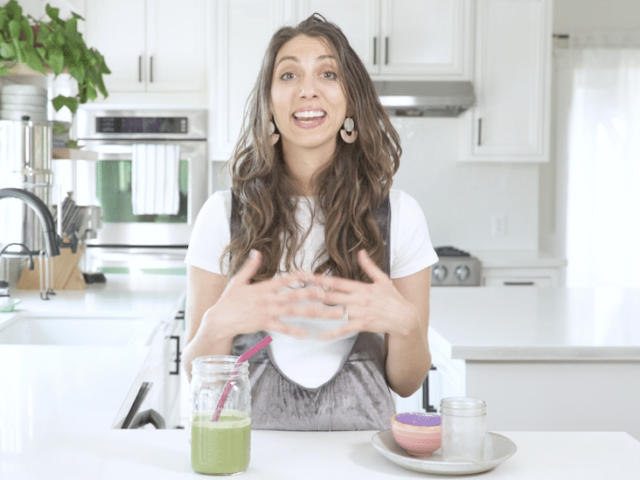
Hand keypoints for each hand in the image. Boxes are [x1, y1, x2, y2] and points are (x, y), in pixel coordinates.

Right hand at [202, 250, 342, 338]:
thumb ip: (250, 267)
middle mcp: (267, 299)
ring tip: (325, 313)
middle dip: (312, 294)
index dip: (299, 276)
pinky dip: (295, 331)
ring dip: (310, 312)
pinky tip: (308, 334)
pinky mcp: (264, 324)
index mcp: (263, 287)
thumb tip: (256, 252)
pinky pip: (282, 328)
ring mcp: (266, 312)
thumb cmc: (229, 300)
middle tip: (329, 294)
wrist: (218, 320)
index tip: (313, 274)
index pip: (284, 279)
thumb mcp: (238, 280)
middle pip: (294, 295)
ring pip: (292, 312)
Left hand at [311, 249, 418, 339]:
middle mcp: (357, 299)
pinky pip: (344, 329)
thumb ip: (369, 266)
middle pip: (331, 296)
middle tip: (298, 293)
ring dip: (318, 312)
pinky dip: (332, 332)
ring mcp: (359, 312)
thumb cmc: (393, 299)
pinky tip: (321, 335)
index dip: (321, 279)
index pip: (336, 281)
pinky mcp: (362, 325)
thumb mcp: (382, 279)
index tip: (307, 277)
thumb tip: (361, 252)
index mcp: (360, 287)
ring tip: (304, 312)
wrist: (405, 317)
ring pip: (334, 312)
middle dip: (314, 294)